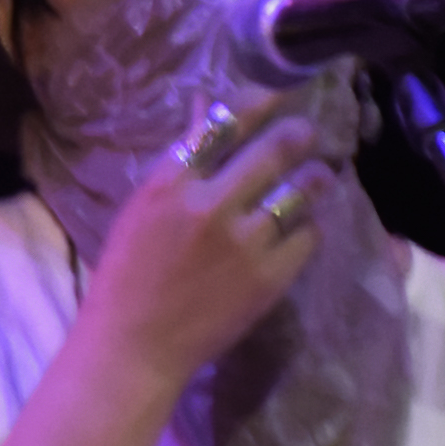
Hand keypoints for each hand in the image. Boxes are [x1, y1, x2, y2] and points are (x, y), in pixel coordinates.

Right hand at [74, 91, 337, 390]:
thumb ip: (181, 163)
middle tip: (307, 137)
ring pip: (303, 189)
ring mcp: (244, 242)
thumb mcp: (142, 212)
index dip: (263, 102)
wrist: (132, 350)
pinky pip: (310, 235)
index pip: (227, 123)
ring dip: (316, 178)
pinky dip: (309, 228)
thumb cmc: (127, 278)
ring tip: (318, 179)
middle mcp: (209, 205)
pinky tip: (300, 231)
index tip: (281, 95)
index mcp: (168, 185)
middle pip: (276, 149)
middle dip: (300, 136)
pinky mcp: (270, 276)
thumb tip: (208, 108)